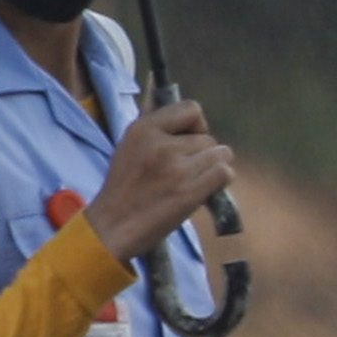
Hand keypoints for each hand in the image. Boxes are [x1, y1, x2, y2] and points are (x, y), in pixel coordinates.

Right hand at [85, 100, 234, 260]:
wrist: (112, 227)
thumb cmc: (123, 189)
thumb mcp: (129, 146)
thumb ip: (156, 130)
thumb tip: (184, 114)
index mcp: (143, 129)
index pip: (191, 109)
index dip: (196, 125)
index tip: (189, 140)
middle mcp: (161, 144)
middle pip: (208, 138)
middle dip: (202, 154)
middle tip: (185, 172)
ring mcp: (176, 168)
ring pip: (220, 154)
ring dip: (213, 168)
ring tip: (194, 181)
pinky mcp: (189, 191)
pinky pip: (224, 173)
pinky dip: (220, 181)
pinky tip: (205, 190)